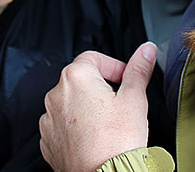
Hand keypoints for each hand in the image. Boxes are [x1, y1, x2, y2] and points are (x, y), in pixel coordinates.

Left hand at [39, 42, 157, 171]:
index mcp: (76, 77)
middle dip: (101, 88)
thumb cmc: (117, 142)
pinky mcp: (48, 140)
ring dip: (88, 108)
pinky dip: (77, 128)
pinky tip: (95, 138)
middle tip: (121, 104)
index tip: (126, 78)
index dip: (114, 66)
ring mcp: (49, 118)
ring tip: (109, 125)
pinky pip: (62, 126)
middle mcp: (56, 94)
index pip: (93, 57)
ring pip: (71, 104)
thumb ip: (139, 70)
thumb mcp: (135, 99)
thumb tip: (146, 51)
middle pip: (81, 80)